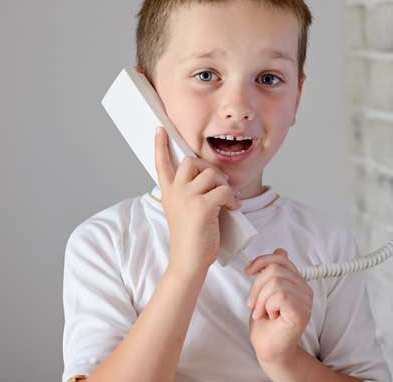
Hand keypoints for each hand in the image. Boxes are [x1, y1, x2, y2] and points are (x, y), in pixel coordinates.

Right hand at [154, 126, 240, 277]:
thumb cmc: (192, 238)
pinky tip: (233, 207)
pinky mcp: (202, 207)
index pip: (162, 164)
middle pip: (191, 161)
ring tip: (228, 200)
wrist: (189, 262)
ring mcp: (187, 198)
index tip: (160, 129)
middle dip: (209, 168)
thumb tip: (213, 177)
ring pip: (212, 175)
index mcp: (169, 193)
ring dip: (224, 185)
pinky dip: (233, 197)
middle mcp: (175, 192)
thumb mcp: (184, 211)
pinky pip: (224, 189)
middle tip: (219, 183)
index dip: (160, 145)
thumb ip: (191, 193)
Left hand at [245, 248, 313, 364]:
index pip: (281, 258)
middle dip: (257, 287)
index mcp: (297, 282)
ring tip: (263, 313)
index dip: (262, 261)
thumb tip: (281, 250)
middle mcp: (304, 289)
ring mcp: (305, 300)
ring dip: (261, 300)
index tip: (249, 271)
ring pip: (275, 281)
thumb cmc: (267, 325)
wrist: (269, 349)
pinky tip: (271, 317)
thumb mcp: (265, 292)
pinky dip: (268, 306)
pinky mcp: (301, 311)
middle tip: (256, 306)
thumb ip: (274, 273)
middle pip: (275, 268)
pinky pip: (279, 295)